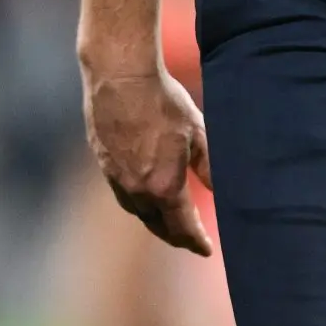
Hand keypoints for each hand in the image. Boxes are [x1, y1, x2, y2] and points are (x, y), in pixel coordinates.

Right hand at [83, 67, 212, 255]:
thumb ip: (210, 168)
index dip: (195, 241)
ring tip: (166, 222)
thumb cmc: (162, 101)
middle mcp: (136, 189)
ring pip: (136, 211)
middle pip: (156, 225)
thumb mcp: (198, 132)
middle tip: (188, 240)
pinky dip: (135, 202)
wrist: (119, 75)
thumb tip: (223, 192)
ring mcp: (115, 176)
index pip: (181, 227)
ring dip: (153, 221)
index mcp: (163, 187)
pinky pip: (121, 193)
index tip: (205, 250)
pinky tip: (141, 193)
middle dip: (174, 236)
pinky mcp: (102, 161)